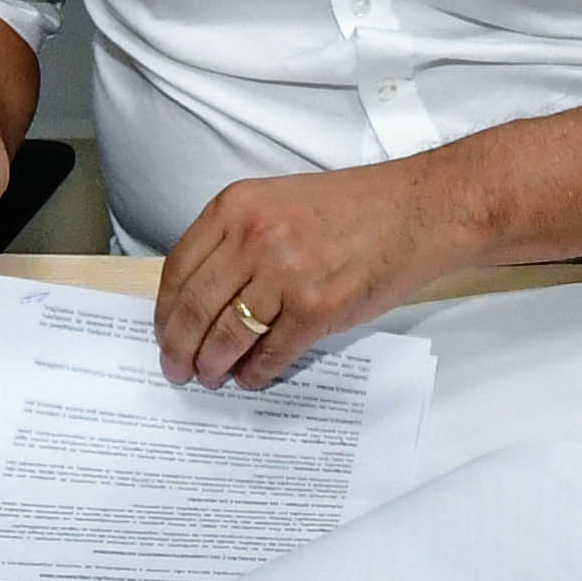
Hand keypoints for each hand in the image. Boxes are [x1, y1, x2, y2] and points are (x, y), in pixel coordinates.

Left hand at [153, 163, 452, 388]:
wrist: (419, 210)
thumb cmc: (354, 209)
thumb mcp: (278, 202)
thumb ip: (237, 239)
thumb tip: (201, 297)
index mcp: (237, 206)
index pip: (178, 269)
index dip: (164, 311)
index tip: (163, 332)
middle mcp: (255, 236)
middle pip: (194, 307)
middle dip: (178, 347)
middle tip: (176, 369)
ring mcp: (286, 272)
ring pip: (228, 334)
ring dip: (213, 365)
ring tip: (211, 377)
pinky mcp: (318, 307)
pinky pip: (273, 351)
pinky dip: (257, 372)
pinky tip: (252, 378)